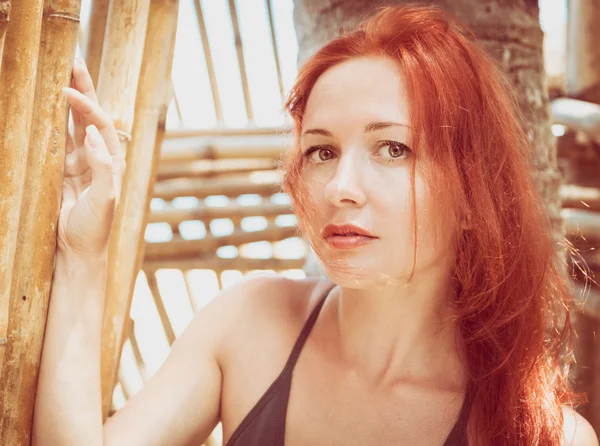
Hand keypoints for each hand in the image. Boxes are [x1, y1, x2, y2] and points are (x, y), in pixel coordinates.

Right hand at [57, 57, 125, 257]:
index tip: (66, 90)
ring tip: (59, 75)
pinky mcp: (62, 171)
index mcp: (112, 161)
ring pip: (71, 124)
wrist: (79, 250)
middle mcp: (98, 157)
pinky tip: (44, 106)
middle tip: (72, 61)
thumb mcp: (105, 198)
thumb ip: (102, 166)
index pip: (100, 124)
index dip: (85, 106)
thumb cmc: (96, 227)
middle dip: (82, 90)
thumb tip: (91, 132)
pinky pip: (56, 141)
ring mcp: (79, 162)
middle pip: (90, 116)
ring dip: (67, 101)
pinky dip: (51, 122)